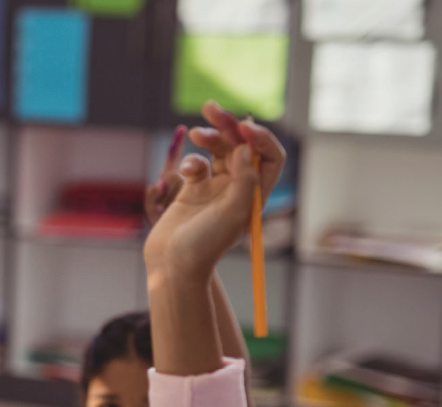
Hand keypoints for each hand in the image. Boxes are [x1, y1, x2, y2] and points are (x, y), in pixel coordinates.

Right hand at [144, 102, 285, 279]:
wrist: (172, 262)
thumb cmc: (206, 243)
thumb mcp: (234, 212)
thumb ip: (245, 177)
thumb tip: (246, 147)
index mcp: (256, 195)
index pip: (269, 157)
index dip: (260, 139)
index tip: (243, 129)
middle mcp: (239, 189)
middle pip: (241, 147)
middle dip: (229, 126)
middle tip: (211, 108)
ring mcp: (215, 188)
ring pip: (218, 151)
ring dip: (209, 137)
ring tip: (197, 133)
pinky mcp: (193, 189)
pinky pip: (196, 164)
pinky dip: (191, 162)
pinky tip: (185, 173)